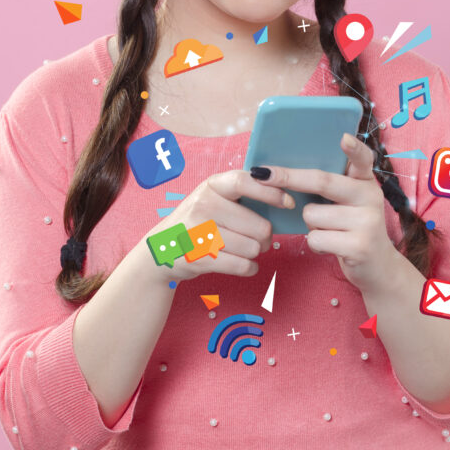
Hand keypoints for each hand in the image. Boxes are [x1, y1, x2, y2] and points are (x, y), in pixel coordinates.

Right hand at [142, 169, 295, 283]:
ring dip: (255, 253)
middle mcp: (203, 205)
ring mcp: (199, 232)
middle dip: (266, 237)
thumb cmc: (197, 222)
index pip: (244, 182)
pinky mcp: (199, 258)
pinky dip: (249, 268)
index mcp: (211, 186)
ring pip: (252, 248)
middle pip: (258, 225)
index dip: (271, 192)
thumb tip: (283, 194)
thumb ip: (239, 193)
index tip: (289, 203)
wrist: (161, 250)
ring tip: (245, 250)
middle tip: (261, 239)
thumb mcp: (211, 197)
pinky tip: (244, 264)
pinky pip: (242, 266)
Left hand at [252, 133, 400, 292]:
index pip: (363, 159)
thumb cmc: (352, 228)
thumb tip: (283, 174)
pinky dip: (315, 244)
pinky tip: (331, 246)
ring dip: (309, 224)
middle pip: (322, 181)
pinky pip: (315, 238)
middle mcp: (370, 197)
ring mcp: (367, 222)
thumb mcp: (349, 203)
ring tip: (329, 231)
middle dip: (288, 178)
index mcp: (365, 181)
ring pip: (312, 214)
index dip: (354, 148)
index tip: (343, 138)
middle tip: (262, 174)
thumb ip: (331, 186)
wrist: (379, 267)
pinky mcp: (359, 246)